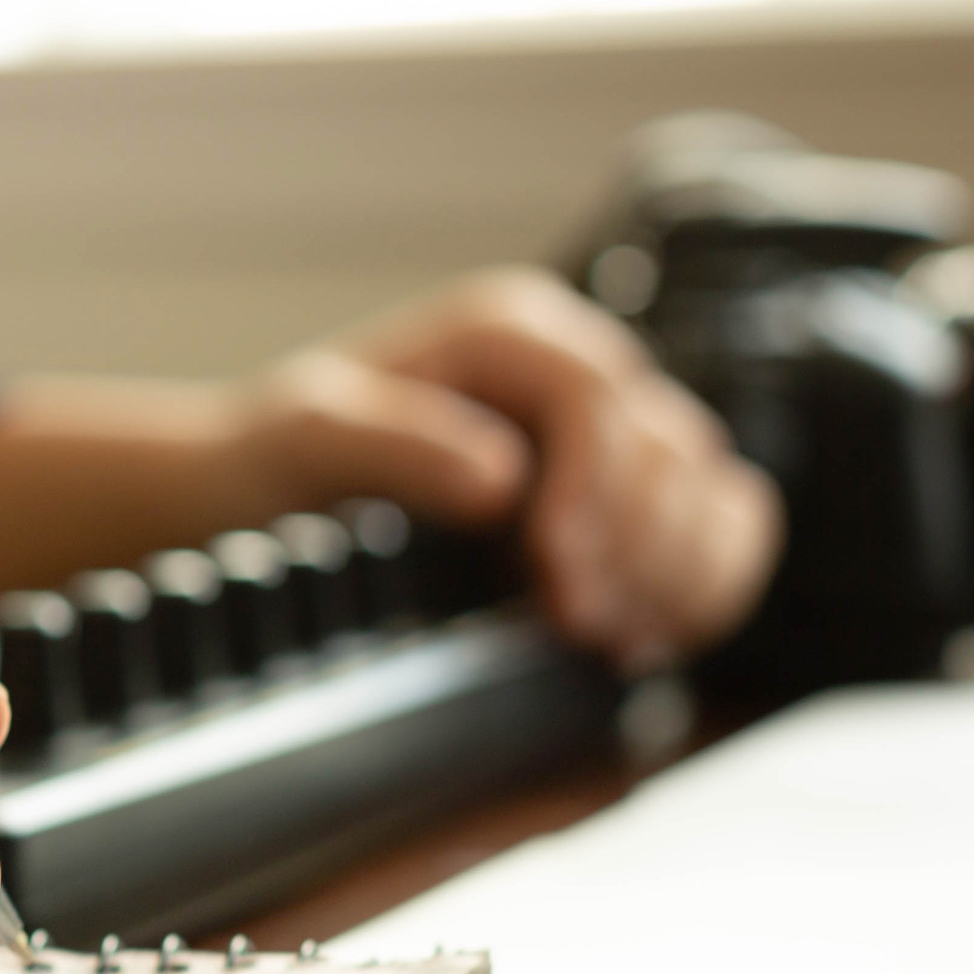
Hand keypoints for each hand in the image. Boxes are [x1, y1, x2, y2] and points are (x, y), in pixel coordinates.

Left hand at [0, 267, 781, 670]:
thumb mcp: (306, 438)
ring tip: (608, 636)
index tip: (557, 564)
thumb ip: (394, 442)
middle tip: (579, 620)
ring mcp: (608, 439)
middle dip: (636, 543)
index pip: (601, 398)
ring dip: (677, 573)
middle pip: (671, 449)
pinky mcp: (622, 501)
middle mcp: (572, 374)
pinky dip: (700, 586)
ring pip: (710, 491)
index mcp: (509, 337)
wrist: (257, 499)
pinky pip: (717, 530)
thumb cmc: (275, 458)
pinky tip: (642, 636)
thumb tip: (498, 477)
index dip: (597, 484)